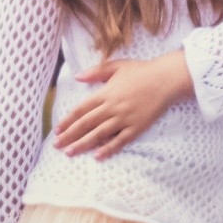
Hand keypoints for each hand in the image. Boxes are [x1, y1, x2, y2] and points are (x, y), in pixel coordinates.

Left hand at [51, 50, 193, 159]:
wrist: (166, 79)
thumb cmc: (141, 71)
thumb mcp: (117, 66)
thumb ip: (95, 72)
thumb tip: (77, 77)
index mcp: (105, 93)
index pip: (81, 109)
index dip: (68, 120)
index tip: (57, 129)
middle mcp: (112, 107)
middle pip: (86, 124)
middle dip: (70, 135)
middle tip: (56, 145)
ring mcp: (124, 118)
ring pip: (99, 134)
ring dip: (83, 144)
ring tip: (69, 153)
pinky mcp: (136, 127)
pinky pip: (119, 141)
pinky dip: (108, 149)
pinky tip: (97, 156)